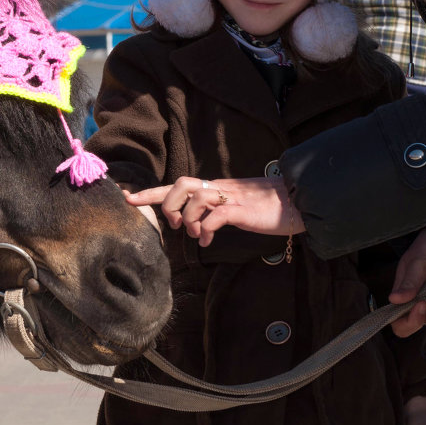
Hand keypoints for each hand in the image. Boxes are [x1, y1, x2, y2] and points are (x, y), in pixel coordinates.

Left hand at [124, 177, 302, 246]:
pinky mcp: (243, 209)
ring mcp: (231, 197)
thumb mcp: (236, 208)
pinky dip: (205, 229)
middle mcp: (219, 188)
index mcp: (215, 188)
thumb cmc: (267, 208)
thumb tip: (198, 226)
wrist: (298, 202)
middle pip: (181, 184)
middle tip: (174, 225)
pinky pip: (215, 216)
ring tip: (194, 235)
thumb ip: (215, 212)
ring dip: (187, 219)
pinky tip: (207, 241)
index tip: (126, 197)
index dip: (150, 192)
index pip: (176, 185)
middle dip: (168, 204)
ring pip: (195, 197)